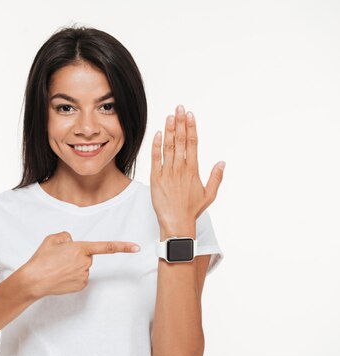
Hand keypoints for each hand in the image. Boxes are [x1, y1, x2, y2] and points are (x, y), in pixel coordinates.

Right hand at [20, 231, 140, 298]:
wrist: (34, 280)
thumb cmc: (41, 259)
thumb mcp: (52, 239)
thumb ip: (65, 236)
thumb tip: (71, 242)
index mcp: (80, 248)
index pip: (106, 247)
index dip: (123, 247)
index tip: (136, 247)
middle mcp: (85, 262)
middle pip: (87, 257)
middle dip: (77, 256)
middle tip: (60, 258)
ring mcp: (84, 275)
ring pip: (83, 267)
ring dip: (73, 267)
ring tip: (57, 268)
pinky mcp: (81, 285)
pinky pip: (80, 277)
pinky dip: (72, 276)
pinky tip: (61, 277)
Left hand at [150, 104, 224, 232]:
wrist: (176, 223)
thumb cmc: (192, 210)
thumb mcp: (209, 194)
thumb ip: (216, 177)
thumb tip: (222, 162)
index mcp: (193, 170)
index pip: (193, 143)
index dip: (191, 127)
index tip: (190, 115)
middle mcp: (181, 168)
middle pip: (181, 141)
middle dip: (180, 123)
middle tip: (179, 108)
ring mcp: (167, 173)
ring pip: (169, 147)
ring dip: (169, 130)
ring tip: (170, 116)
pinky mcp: (156, 178)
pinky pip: (156, 159)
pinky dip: (157, 146)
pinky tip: (159, 134)